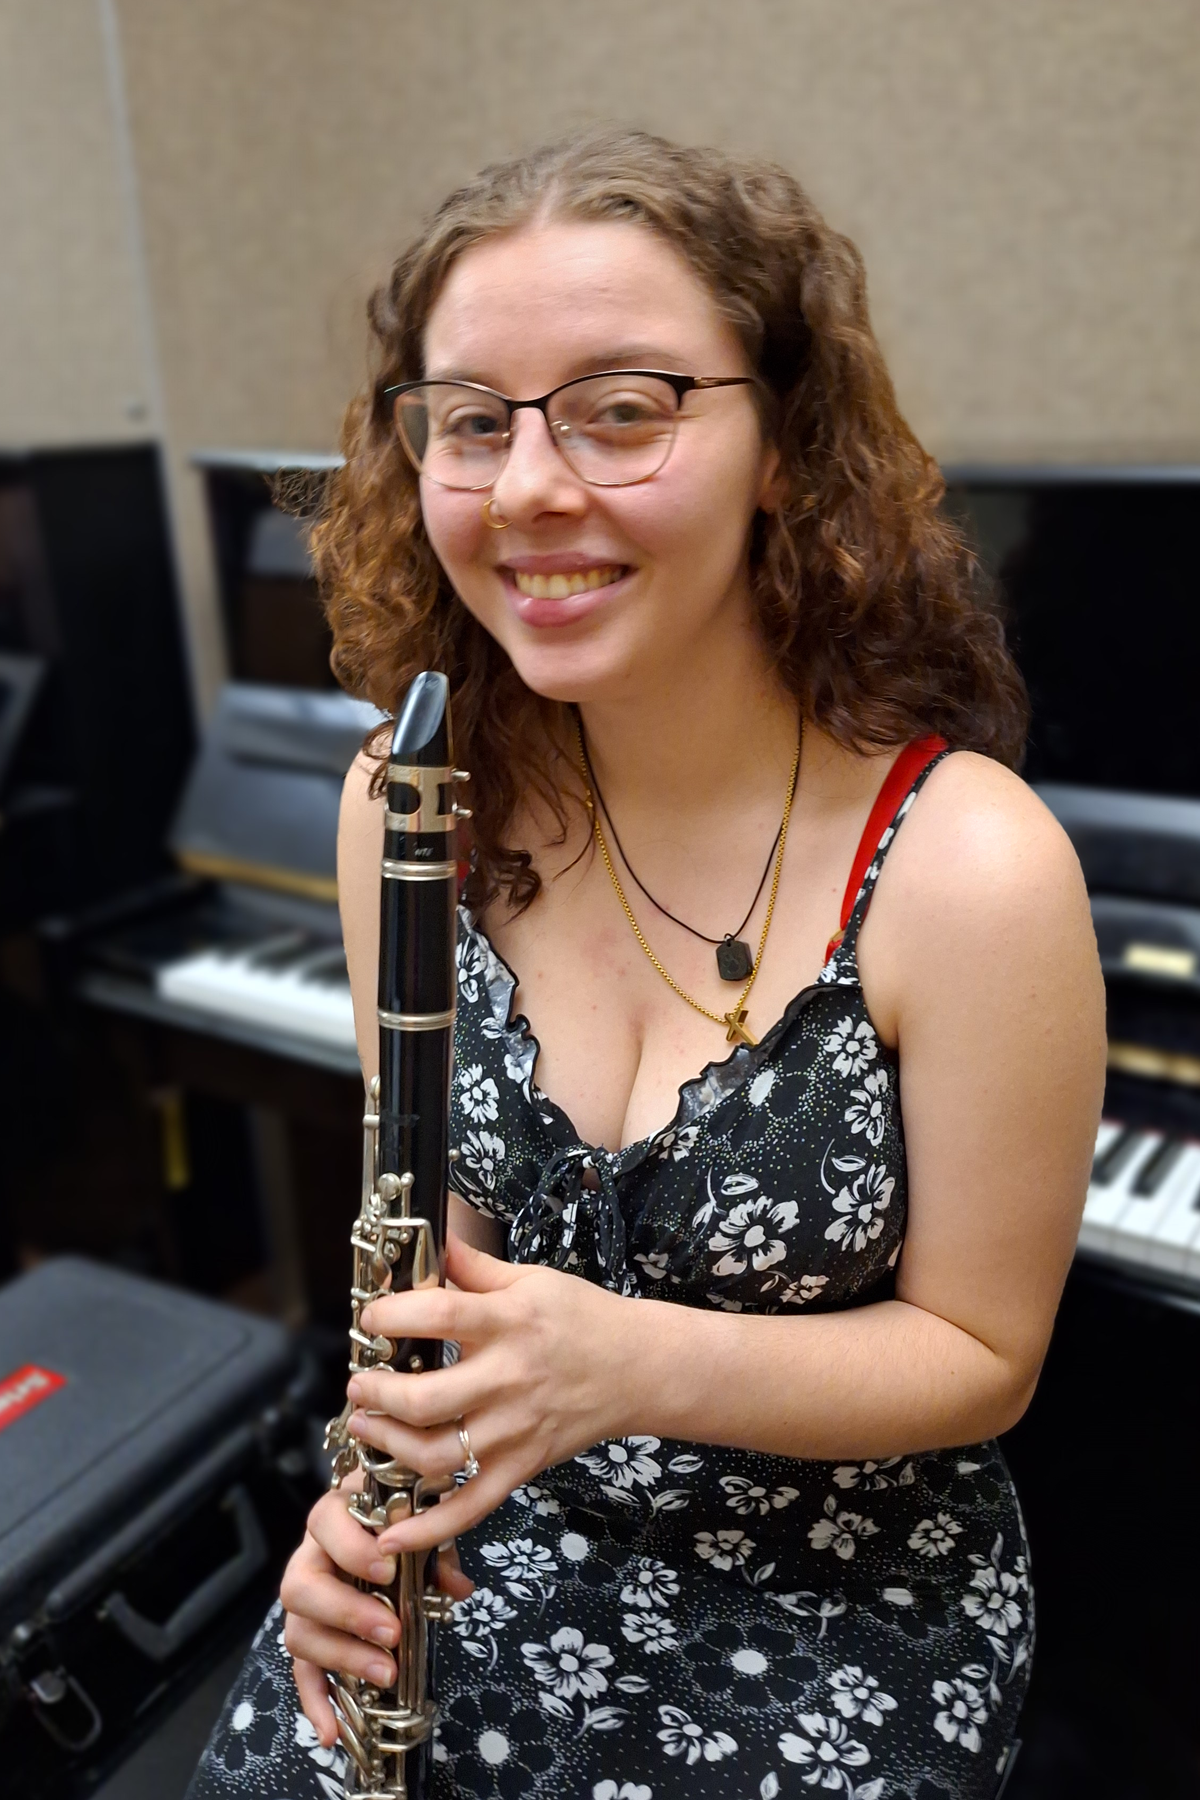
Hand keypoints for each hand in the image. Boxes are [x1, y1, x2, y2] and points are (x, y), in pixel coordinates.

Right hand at [282, 1482, 472, 1746]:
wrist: (384, 1512)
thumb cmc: (400, 1512)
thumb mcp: (423, 1516)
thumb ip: (436, 1547)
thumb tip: (457, 1590)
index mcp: (335, 1516)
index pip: (325, 1522)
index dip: (352, 1549)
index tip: (388, 1570)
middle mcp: (309, 1557)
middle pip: (300, 1587)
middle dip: (347, 1614)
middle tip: (392, 1632)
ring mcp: (304, 1601)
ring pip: (298, 1633)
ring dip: (342, 1658)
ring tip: (386, 1674)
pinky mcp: (309, 1635)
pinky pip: (302, 1672)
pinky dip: (316, 1703)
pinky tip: (332, 1734)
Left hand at [345, 1234, 638, 1559]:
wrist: (639, 1368)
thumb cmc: (583, 1317)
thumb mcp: (531, 1278)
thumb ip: (474, 1265)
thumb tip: (430, 1237)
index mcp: (510, 1323)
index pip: (441, 1315)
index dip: (394, 1316)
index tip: (371, 1317)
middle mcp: (510, 1379)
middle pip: (427, 1399)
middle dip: (377, 1393)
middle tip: (358, 1382)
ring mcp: (515, 1430)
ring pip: (437, 1456)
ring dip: (388, 1446)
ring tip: (366, 1424)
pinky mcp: (522, 1467)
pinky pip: (470, 1507)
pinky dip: (428, 1527)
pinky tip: (391, 1533)